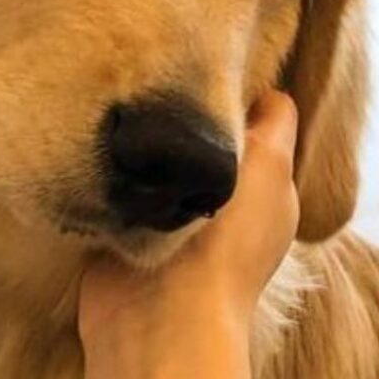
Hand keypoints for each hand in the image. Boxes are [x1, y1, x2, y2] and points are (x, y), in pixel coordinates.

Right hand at [79, 90, 299, 349]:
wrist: (158, 315)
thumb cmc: (225, 239)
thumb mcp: (269, 168)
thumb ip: (274, 125)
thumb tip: (265, 91)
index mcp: (266, 187)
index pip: (259, 121)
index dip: (242, 91)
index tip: (212, 63)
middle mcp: (223, 200)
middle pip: (206, 134)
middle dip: (187, 108)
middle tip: (160, 75)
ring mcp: (172, 216)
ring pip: (162, 155)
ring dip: (147, 137)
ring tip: (127, 99)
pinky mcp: (126, 227)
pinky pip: (121, 181)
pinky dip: (114, 166)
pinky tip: (103, 136)